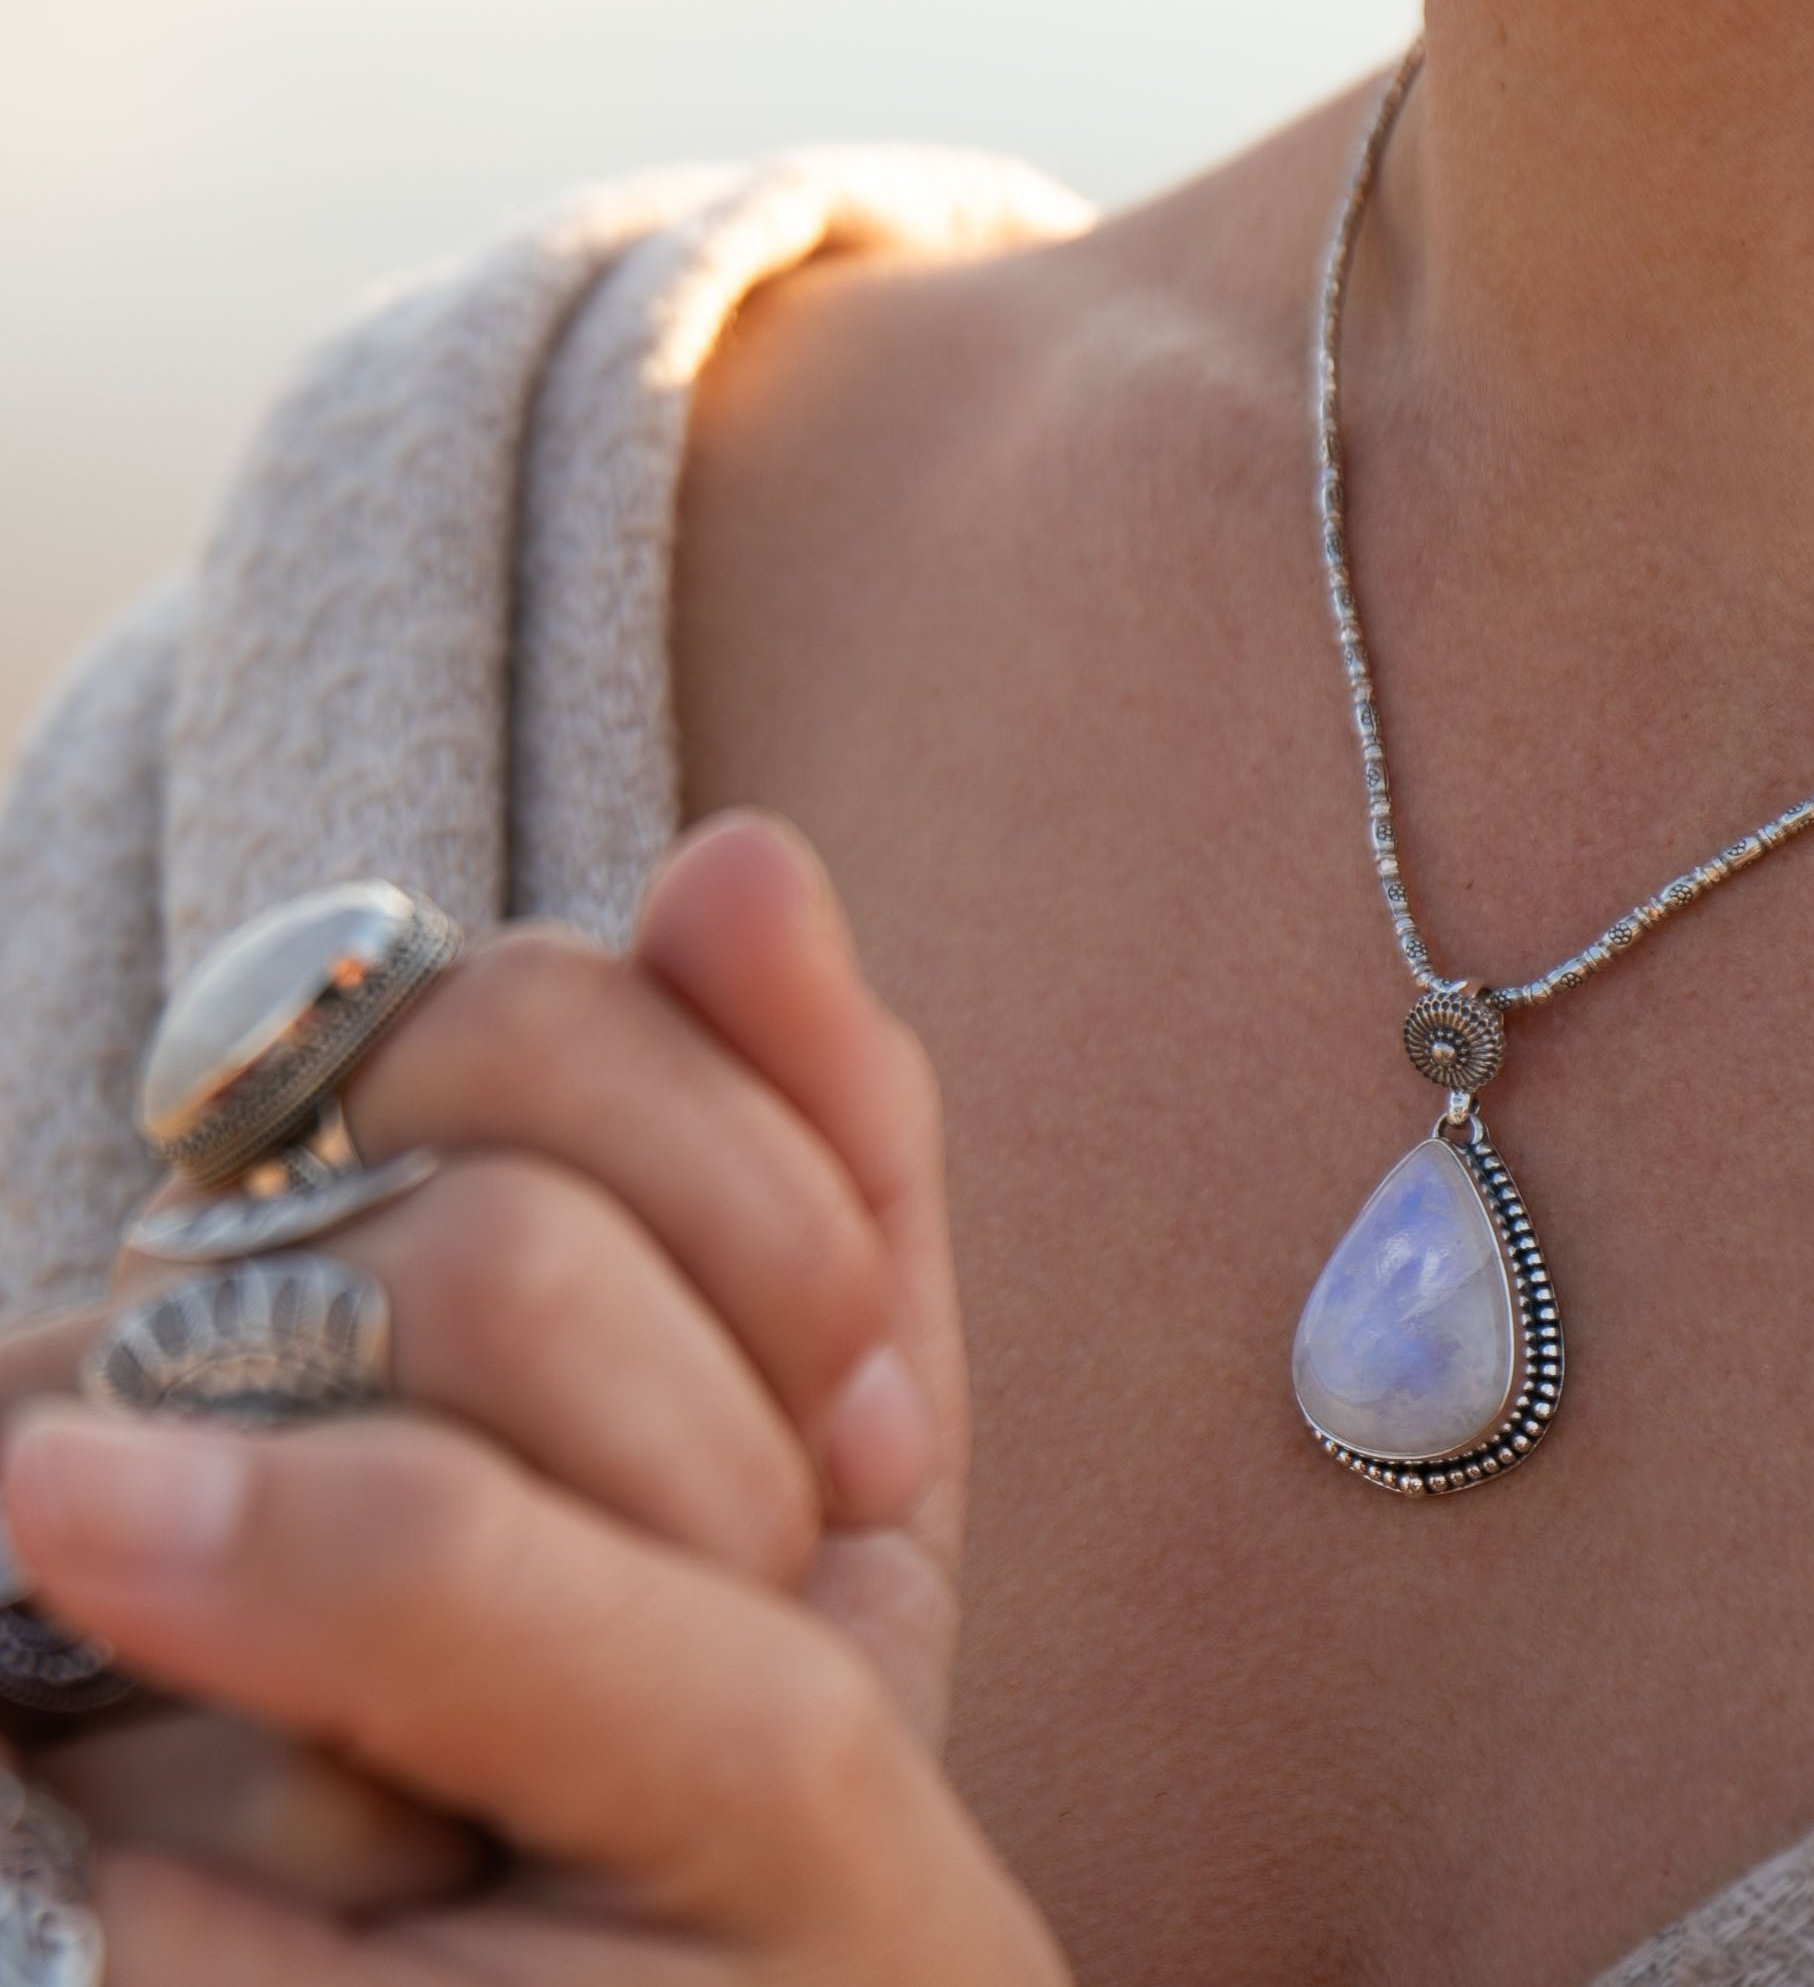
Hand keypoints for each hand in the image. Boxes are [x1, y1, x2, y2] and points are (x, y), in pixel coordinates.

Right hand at [0, 814, 1059, 1980]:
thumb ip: (819, 1136)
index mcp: (397, 1202)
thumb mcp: (842, 1435)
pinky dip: (370, 1813)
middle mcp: (210, 1308)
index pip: (536, 1006)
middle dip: (711, 1448)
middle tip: (741, 1583)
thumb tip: (741, 846)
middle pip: (490, 1234)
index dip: (768, 1211)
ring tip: (579, 1738)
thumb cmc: (746, 1733)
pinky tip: (392, 1848)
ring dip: (599, 1621)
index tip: (849, 1429)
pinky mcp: (20, 1674)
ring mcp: (85, 1477)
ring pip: (379, 1459)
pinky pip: (187, 1677)